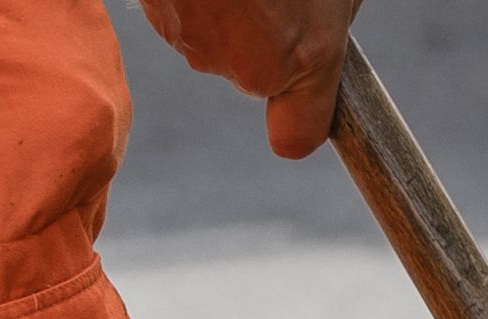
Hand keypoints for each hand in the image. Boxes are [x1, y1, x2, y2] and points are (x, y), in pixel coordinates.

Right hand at [137, 0, 361, 158]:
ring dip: (225, 9)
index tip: (300, 108)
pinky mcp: (158, 14)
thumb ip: (329, 24)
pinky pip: (181, 11)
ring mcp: (196, 43)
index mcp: (303, 54)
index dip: (300, 120)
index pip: (297, 136)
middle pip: (254, 71)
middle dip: (264, 34)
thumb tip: (323, 35)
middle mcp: (247, 65)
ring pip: (216, 39)